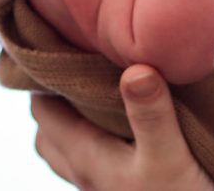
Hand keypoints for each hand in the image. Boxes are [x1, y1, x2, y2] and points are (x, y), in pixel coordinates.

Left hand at [31, 65, 213, 190]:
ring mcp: (101, 186)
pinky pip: (89, 156)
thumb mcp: (170, 156)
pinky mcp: (122, 190)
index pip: (43, 110)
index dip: (42, 75)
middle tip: (73, 55)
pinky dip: (90, 133)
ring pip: (66, 145)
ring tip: (92, 84)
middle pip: (47, 128)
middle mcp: (85, 173)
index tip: (55, 38)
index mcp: (86, 158)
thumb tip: (134, 67)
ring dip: (70, 116)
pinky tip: (120, 119)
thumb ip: (151, 113)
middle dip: (52, 93)